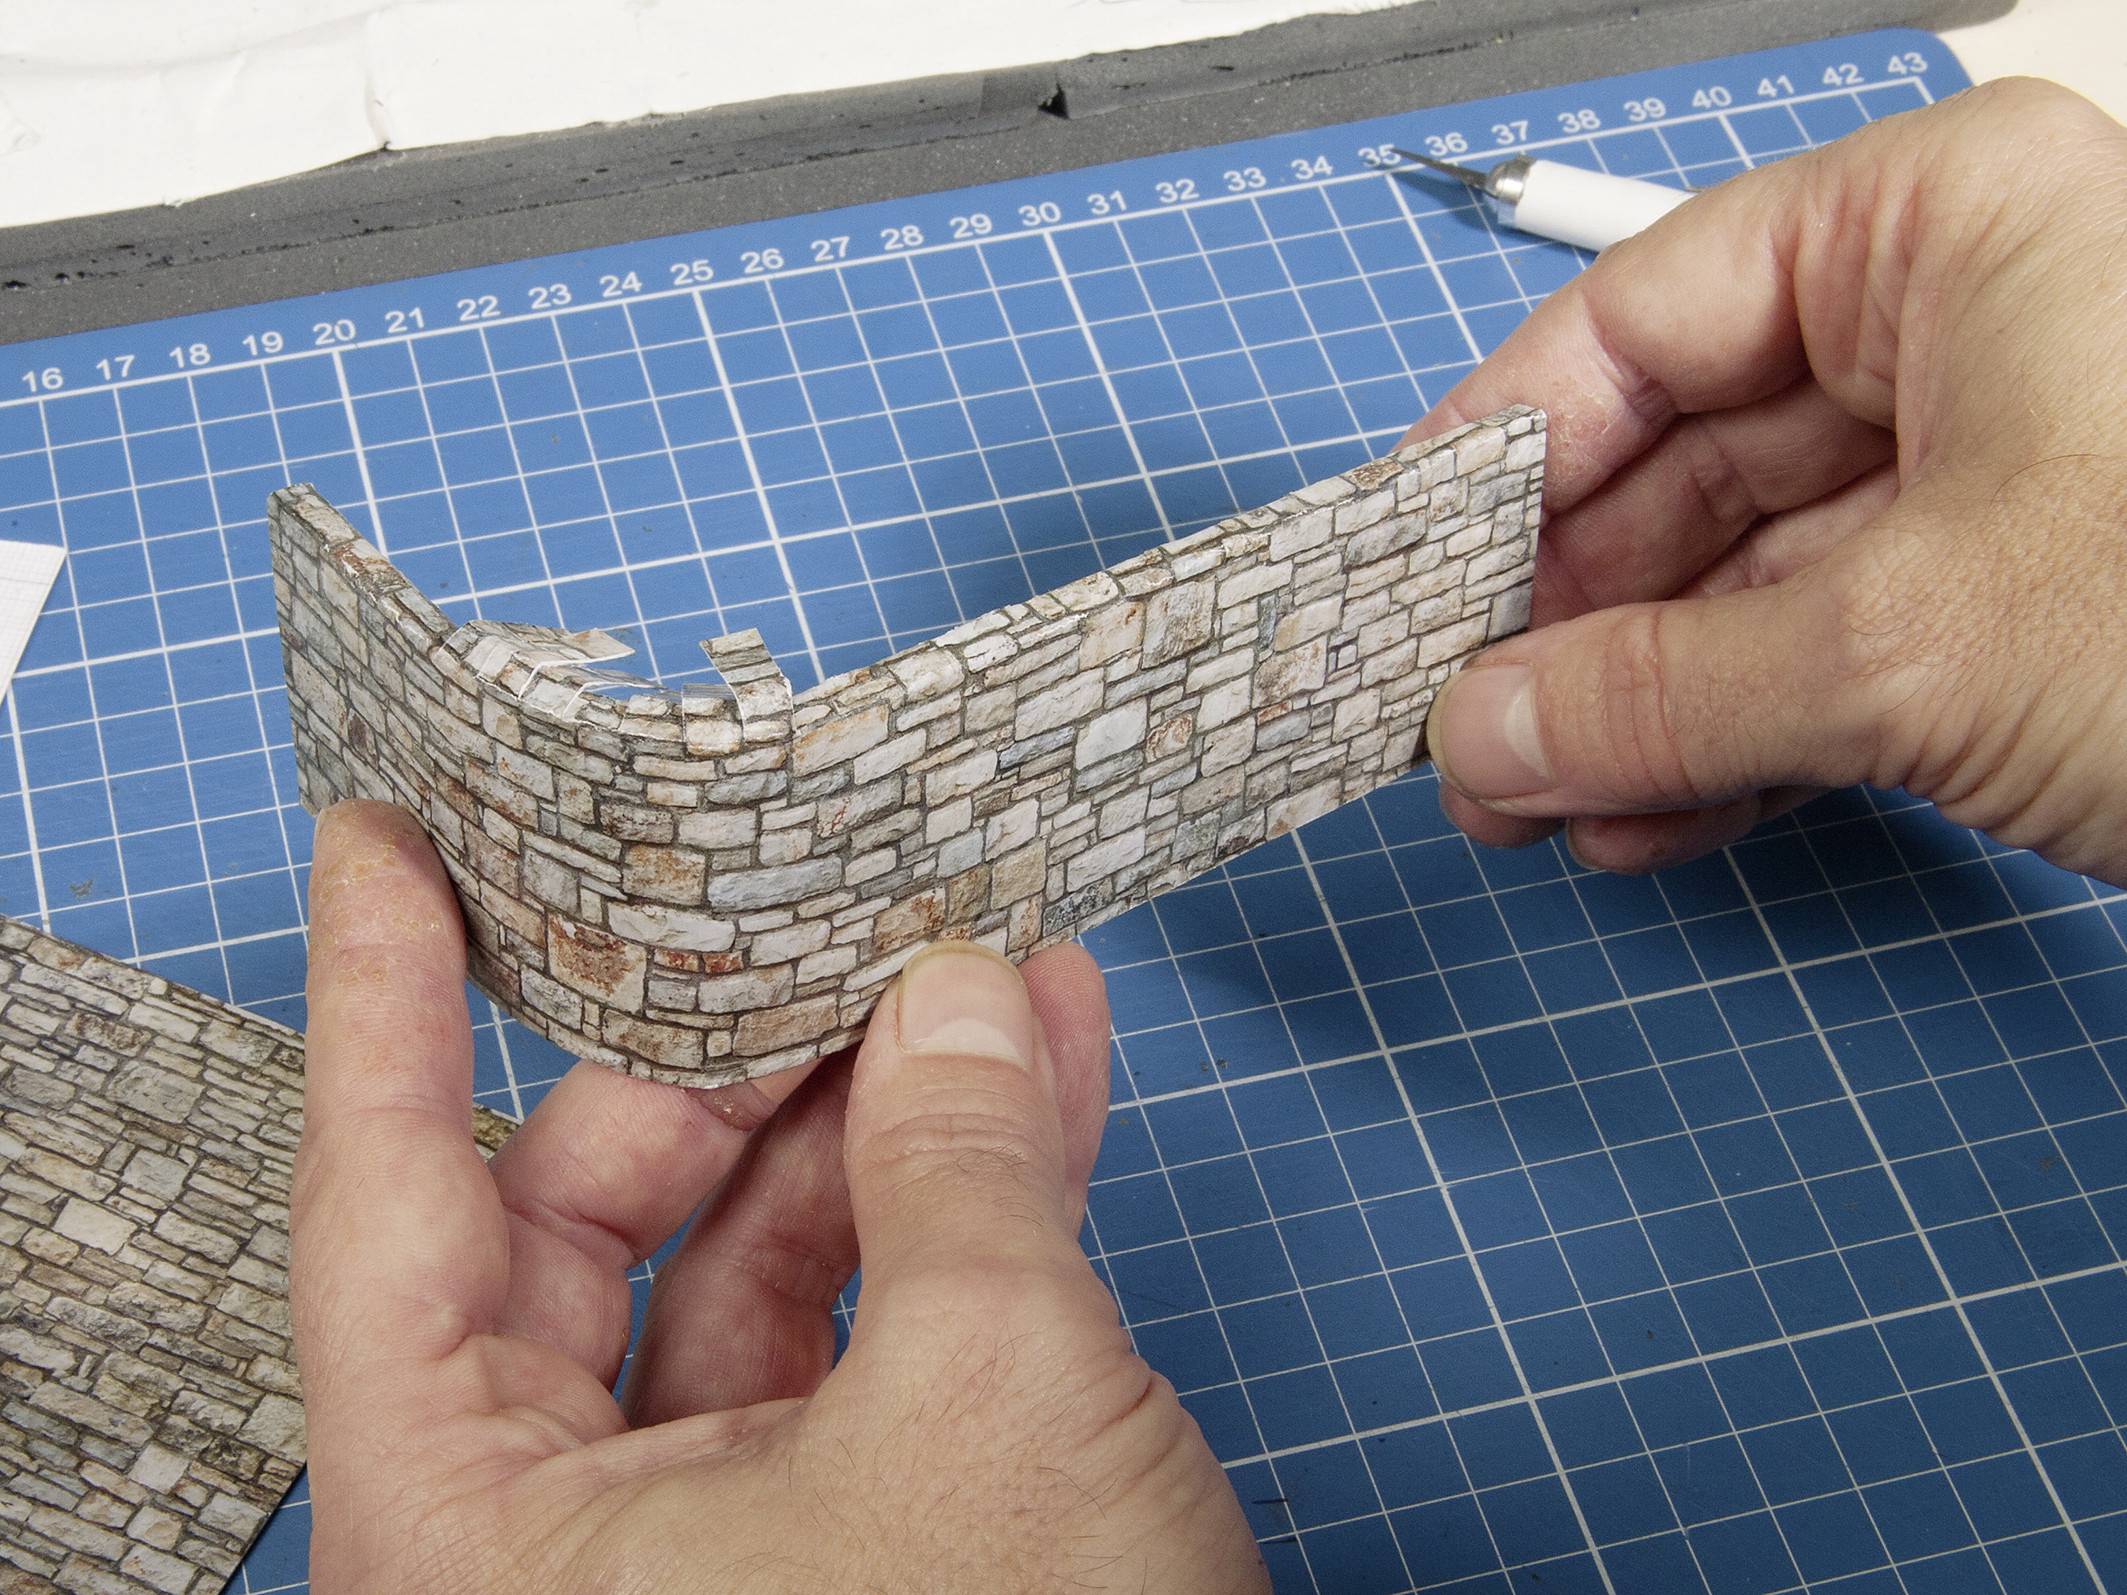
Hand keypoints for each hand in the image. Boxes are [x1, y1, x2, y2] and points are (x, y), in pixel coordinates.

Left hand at [291, 800, 1263, 1593]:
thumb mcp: (990, 1397)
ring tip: (977, 973)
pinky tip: (1033, 1082)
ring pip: (754, 1266)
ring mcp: (712, 1543)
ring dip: (881, 1113)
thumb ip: (956, 1167)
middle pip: (591, 1219)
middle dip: (726, 1054)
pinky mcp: (846, 1539)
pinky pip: (865, 1329)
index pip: (384, 1213)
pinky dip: (949, 1207)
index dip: (384, 1005)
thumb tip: (958, 999)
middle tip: (819, 919)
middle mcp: (563, 1546)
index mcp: (478, 1540)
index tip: (390, 851)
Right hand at [1411, 79, 2126, 883]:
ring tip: (1538, 802)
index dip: (1505, 450)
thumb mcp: (1909, 645)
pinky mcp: (2022, 600)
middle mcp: (1966, 325)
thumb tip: (1479, 734)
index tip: (1407, 565)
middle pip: (1687, 459)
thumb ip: (1656, 690)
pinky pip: (1824, 654)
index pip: (1647, 313)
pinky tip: (1647, 819)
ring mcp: (1999, 468)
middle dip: (1567, 618)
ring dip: (1633, 703)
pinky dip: (1730, 741)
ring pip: (1748, 575)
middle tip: (1465, 729)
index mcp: (1946, 228)